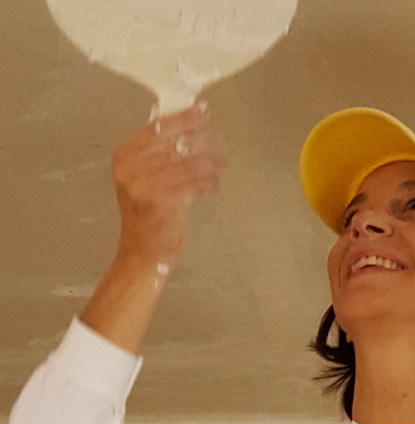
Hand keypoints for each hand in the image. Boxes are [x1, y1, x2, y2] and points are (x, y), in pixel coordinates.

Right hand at [112, 102, 226, 272]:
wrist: (141, 252)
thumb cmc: (147, 214)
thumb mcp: (143, 178)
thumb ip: (158, 153)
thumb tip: (188, 125)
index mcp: (123, 157)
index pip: (156, 128)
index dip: (183, 117)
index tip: (204, 111)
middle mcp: (130, 169)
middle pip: (175, 144)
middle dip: (204, 140)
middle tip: (222, 143)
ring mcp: (144, 187)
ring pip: (188, 164)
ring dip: (211, 163)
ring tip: (222, 164)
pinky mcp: (161, 203)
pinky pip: (193, 185)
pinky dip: (209, 182)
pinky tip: (215, 183)